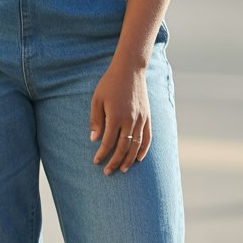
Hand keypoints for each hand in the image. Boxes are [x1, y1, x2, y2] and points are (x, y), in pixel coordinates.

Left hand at [90, 59, 150, 174]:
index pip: (108, 142)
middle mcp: (130, 120)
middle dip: (114, 161)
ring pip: (136, 145)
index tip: (96, 161)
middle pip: (123, 147)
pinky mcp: (148, 117)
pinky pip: (147, 137)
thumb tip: (94, 140)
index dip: (102, 154)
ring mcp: (141, 119)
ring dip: (129, 159)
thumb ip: (96, 120)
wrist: (130, 70)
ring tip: (122, 169)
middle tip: (107, 172)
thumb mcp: (97, 99)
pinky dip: (144, 150)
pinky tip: (139, 159)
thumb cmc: (109, 84)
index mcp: (115, 116)